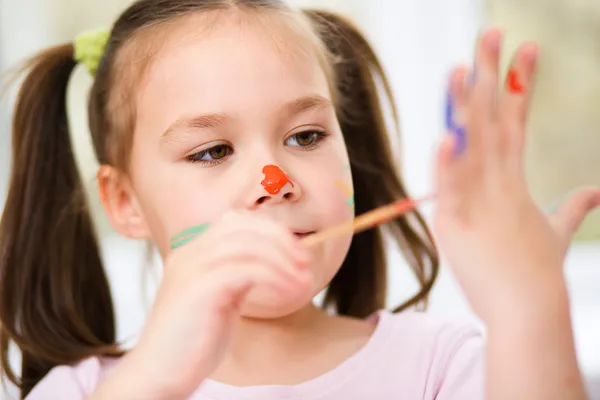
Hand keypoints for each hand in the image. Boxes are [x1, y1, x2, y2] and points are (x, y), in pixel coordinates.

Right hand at [121, 212, 312, 397]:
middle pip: (244, 226)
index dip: (272, 232)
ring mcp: (192, 267)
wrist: (159, 375)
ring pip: (248, 245)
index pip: (237, 222)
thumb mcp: (221, 300)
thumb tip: (273, 263)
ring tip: (303, 282)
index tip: (297, 254)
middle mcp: (189, 252)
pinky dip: (274, 278)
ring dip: (283, 261)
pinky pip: (247, 270)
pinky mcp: (198, 288)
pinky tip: (289, 293)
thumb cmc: (192, 342)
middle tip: (306, 264)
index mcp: (194, 252)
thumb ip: (239, 277)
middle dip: (282, 242)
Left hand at [433, 29, 599, 320]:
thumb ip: (571, 208)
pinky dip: (447, 163)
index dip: (520, 84)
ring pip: (471, 147)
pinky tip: (443, 135)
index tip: (525, 48)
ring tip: (457, 68)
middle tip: (490, 33)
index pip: (516, 121)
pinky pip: (451, 189)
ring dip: (463, 108)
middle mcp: (500, 183)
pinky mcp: (458, 226)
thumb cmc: (537, 273)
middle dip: (491, 76)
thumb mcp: (554, 233)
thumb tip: (596, 193)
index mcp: (516, 180)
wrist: (530, 313)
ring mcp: (480, 202)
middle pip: (493, 120)